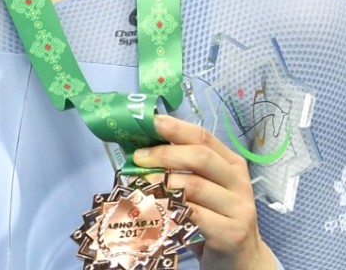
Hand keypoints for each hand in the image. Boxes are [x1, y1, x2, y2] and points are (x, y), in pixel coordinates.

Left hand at [132, 114, 277, 269]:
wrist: (241, 259)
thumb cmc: (214, 218)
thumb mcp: (203, 188)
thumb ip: (182, 168)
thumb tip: (141, 148)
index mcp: (232, 164)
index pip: (203, 137)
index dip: (175, 128)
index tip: (150, 122)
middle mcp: (239, 182)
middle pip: (200, 157)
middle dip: (164, 154)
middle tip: (138, 158)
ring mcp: (238, 208)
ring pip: (194, 186)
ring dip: (162, 183)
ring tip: (141, 185)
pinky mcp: (231, 233)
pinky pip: (194, 215)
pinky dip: (170, 208)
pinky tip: (155, 208)